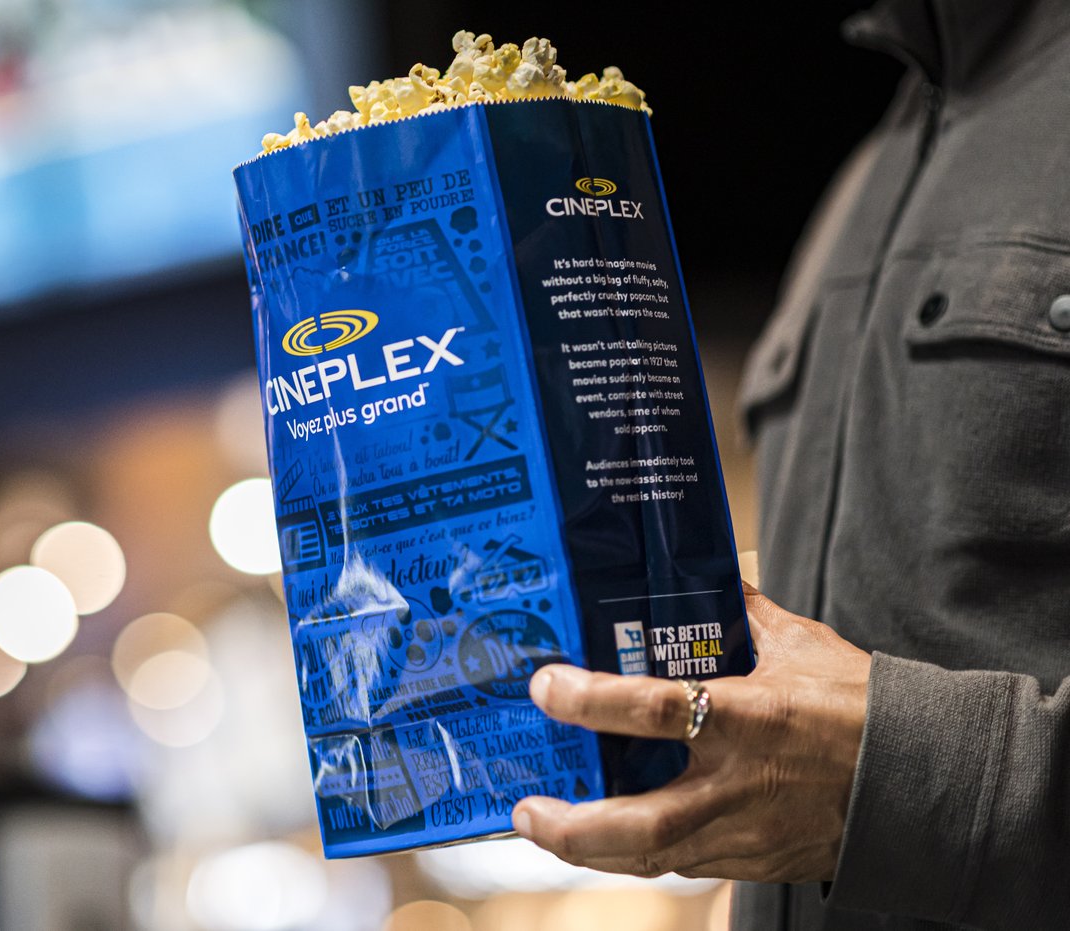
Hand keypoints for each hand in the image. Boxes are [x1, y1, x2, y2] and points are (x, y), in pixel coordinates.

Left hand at [512, 583, 871, 882]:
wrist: (930, 780)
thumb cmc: (865, 706)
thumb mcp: (802, 645)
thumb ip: (745, 614)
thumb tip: (711, 576)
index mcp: (749, 716)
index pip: (653, 709)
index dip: (590, 700)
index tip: (544, 687)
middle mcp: (741, 783)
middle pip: (643, 825)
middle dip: (575, 826)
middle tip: (525, 808)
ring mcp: (749, 832)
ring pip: (657, 858)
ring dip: (594, 851)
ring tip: (545, 828)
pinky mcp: (758, 860)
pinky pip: (687, 865)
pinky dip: (639, 856)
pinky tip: (606, 841)